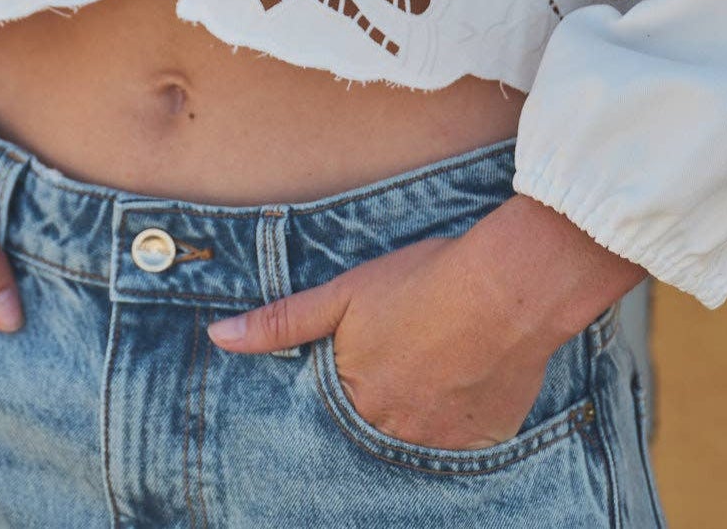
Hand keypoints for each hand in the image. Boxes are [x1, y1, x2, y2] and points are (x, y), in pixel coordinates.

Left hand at [207, 231, 554, 448]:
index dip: (345, 387)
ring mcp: (441, 444)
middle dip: (381, 401)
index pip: (332, 412)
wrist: (507, 288)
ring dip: (417, 412)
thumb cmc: (422, 282)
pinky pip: (462, 445)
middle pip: (374, 428)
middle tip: (403, 361)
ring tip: (431, 367)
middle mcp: (394, 433)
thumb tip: (219, 338)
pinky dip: (458, 419)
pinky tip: (463, 381)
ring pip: (417, 438)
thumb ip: (281, 323)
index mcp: (355, 398)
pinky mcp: (486, 443)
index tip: (361, 367)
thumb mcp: (342, 294)